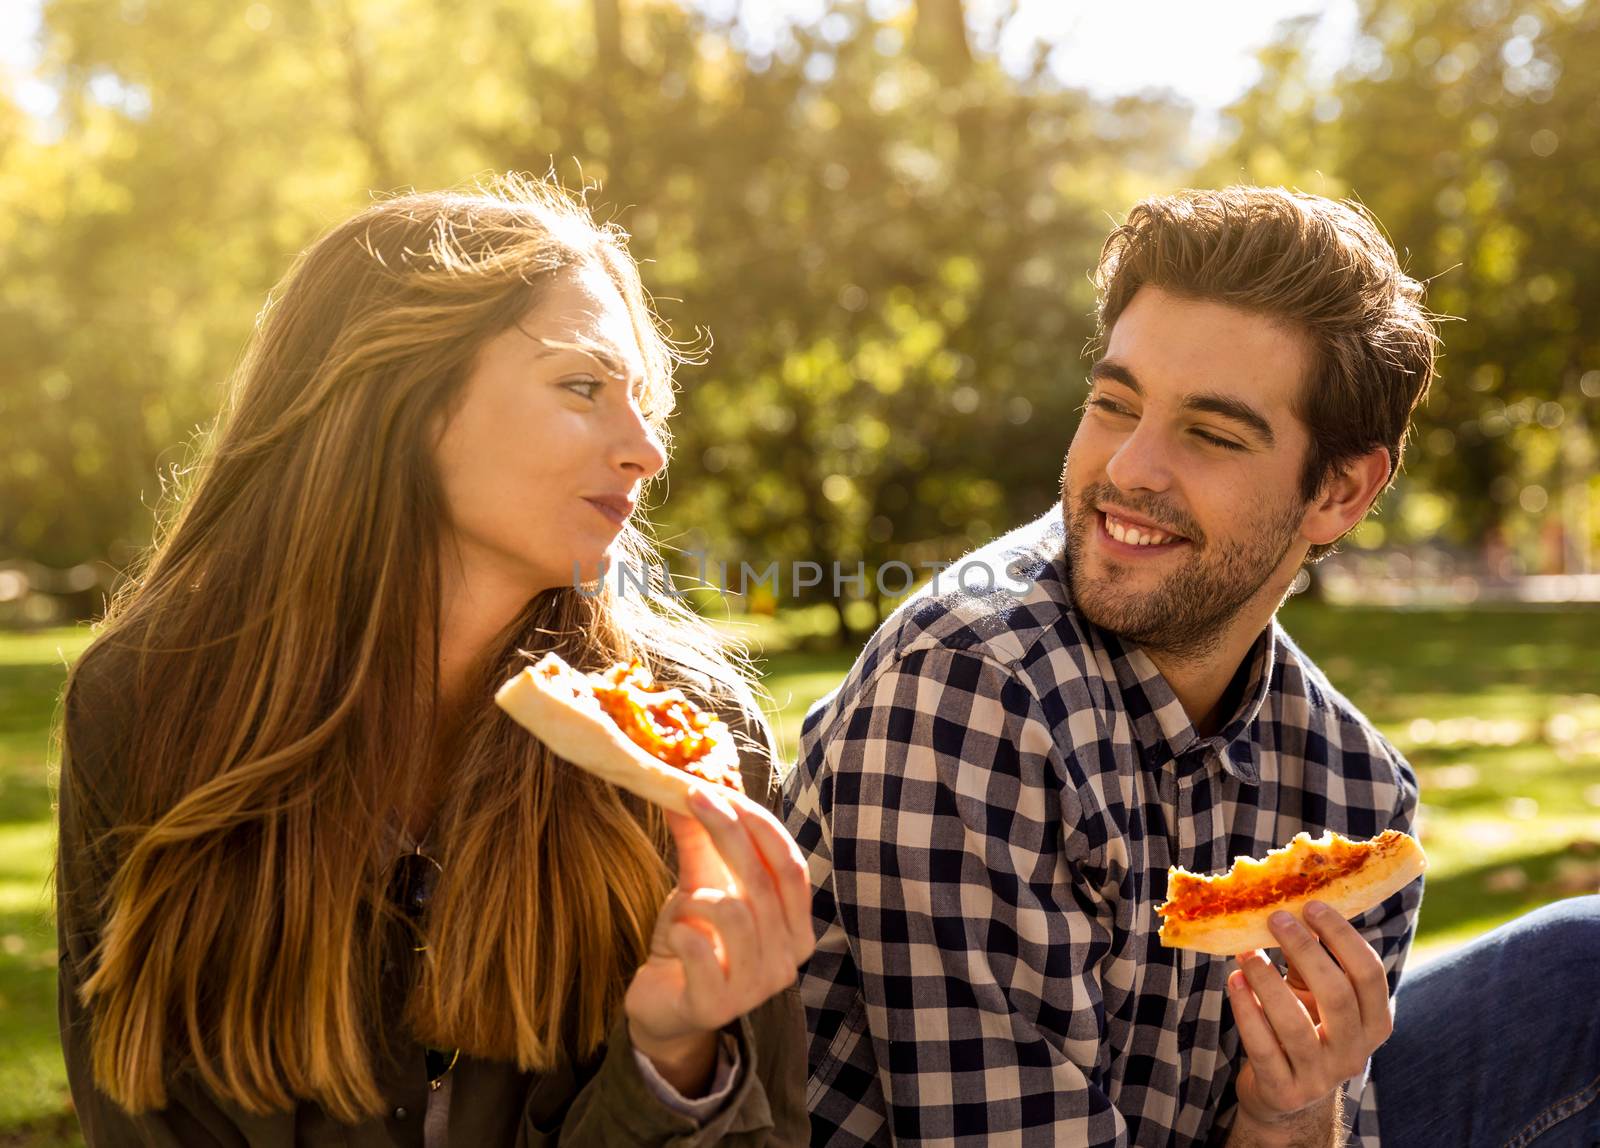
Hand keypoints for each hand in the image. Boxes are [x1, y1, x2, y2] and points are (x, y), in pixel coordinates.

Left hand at [624, 785, 814, 1093]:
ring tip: (686, 905)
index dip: (759, 824)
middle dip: (727, 832)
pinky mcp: (718, 1006)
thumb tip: (687, 787)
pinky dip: (682, 931)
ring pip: (736, 913)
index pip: (791, 865)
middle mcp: (788, 960)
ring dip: (699, 897)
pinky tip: (676, 937)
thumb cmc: (693, 943)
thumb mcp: (699, 885)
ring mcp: (756, 988)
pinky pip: (701, 949)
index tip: (721, 789)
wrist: (664, 1008)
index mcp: (796, 928)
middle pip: (764, 882)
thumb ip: (700, 842)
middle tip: (691, 797)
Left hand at [1227, 901, 1392, 1127]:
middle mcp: (1354, 1053)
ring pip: (1295, 1025)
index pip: (1369, 974)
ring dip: (1267, 981)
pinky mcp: (1284, 1091)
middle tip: (1276, 919)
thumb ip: (1311, 957)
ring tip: (1246, 952)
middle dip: (1306, 951)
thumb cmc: (1303, 1026)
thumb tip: (1292, 899)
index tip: (1311, 905)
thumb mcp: (1314, 993)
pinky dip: (1246, 1011)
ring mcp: (1320, 1076)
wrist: (1286, 1094)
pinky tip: (1234, 981)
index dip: (1342, 936)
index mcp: (1373, 1022)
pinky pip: (1263, 1048)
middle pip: (1338, 996)